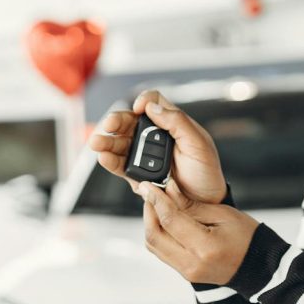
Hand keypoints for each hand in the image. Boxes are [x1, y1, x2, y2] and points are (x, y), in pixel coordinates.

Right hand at [87, 89, 227, 204]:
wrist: (205, 202)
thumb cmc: (206, 172)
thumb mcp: (198, 144)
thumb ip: (178, 122)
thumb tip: (151, 107)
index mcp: (171, 123)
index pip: (152, 102)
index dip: (144, 101)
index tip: (140, 109)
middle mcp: (154, 136)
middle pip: (129, 121)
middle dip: (116, 120)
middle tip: (109, 125)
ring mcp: (143, 154)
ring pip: (119, 142)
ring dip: (106, 141)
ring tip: (97, 143)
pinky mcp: (136, 173)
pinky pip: (119, 164)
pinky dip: (109, 160)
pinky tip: (104, 157)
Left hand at [139, 177, 259, 284]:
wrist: (258, 267)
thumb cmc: (247, 238)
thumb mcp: (223, 214)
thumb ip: (192, 205)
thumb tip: (169, 190)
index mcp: (205, 247)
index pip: (170, 220)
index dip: (156, 200)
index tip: (148, 185)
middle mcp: (192, 263)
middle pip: (154, 236)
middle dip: (148, 211)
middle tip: (150, 193)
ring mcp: (187, 271)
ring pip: (154, 246)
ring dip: (150, 223)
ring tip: (157, 205)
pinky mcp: (184, 273)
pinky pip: (162, 252)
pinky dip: (158, 234)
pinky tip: (164, 220)